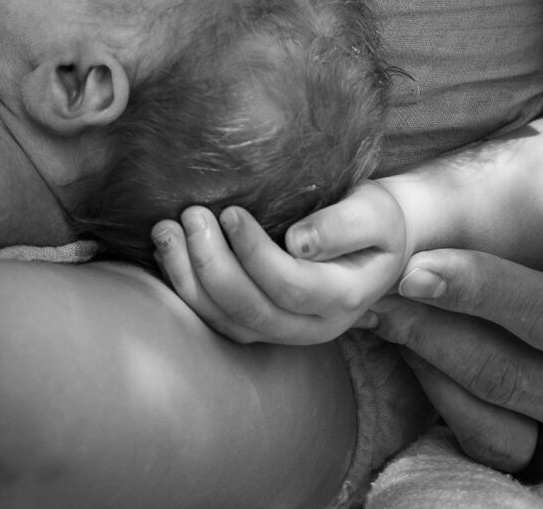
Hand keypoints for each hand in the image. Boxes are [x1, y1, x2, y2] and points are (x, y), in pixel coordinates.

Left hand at [153, 183, 410, 345]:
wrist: (374, 239)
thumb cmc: (374, 219)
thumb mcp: (376, 212)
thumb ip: (344, 226)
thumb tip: (299, 242)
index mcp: (344, 298)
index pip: (291, 286)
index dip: (255, 253)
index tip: (231, 212)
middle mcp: (312, 326)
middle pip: (252, 310)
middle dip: (212, 264)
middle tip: (191, 214)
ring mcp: (282, 331)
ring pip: (227, 321)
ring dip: (189, 278)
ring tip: (166, 230)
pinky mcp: (256, 323)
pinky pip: (214, 319)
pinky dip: (186, 288)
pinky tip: (168, 252)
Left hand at [365, 161, 542, 489]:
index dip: (489, 294)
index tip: (416, 262)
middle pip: (518, 380)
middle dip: (432, 332)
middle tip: (362, 286)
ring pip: (504, 429)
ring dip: (431, 374)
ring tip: (375, 317)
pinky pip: (513, 457)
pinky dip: (457, 412)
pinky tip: (419, 358)